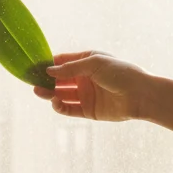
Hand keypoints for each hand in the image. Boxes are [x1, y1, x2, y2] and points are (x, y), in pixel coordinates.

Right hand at [32, 51, 151, 121]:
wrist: (140, 95)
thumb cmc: (120, 73)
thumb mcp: (93, 64)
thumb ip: (70, 69)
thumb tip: (48, 70)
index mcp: (87, 62)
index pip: (62, 62)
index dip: (48, 63)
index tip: (33, 66)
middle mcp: (85, 78)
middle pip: (59, 79)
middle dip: (45, 80)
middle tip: (32, 82)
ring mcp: (86, 95)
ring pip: (61, 94)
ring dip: (49, 93)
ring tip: (39, 92)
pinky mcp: (88, 111)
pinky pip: (69, 109)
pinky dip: (60, 107)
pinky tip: (55, 102)